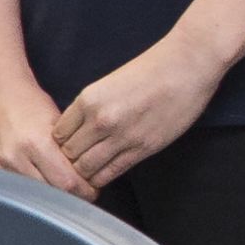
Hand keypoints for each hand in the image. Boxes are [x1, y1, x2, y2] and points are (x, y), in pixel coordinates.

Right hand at [0, 78, 92, 197]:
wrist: (1, 97)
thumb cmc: (32, 106)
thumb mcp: (58, 125)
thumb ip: (71, 154)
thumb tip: (88, 181)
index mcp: (36, 143)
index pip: (67, 182)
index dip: (84, 190)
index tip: (92, 190)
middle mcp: (16, 158)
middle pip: (52, 193)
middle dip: (71, 195)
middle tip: (81, 190)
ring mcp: (2, 167)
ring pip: (37, 197)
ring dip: (53, 195)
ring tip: (62, 185)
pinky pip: (20, 191)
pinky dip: (35, 190)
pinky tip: (43, 181)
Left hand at [51, 35, 220, 190]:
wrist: (186, 66)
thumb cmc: (152, 69)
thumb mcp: (109, 82)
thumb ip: (91, 107)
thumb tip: (77, 130)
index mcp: (88, 99)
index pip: (58, 134)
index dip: (60, 144)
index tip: (67, 147)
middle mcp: (100, 120)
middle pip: (69, 154)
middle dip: (69, 161)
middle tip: (73, 166)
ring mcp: (121, 136)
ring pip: (87, 168)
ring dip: (85, 173)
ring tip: (87, 173)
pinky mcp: (142, 148)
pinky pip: (112, 172)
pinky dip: (102, 178)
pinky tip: (101, 176)